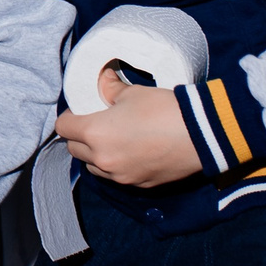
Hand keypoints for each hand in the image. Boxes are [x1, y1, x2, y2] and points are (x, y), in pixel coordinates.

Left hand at [55, 82, 203, 186]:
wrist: (202, 135)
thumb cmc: (163, 109)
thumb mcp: (133, 93)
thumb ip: (110, 89)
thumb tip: (102, 81)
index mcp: (95, 134)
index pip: (63, 128)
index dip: (69, 117)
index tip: (80, 111)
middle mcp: (103, 160)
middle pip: (75, 149)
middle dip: (80, 136)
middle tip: (96, 123)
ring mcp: (121, 176)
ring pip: (94, 167)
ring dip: (96, 154)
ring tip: (114, 139)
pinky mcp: (139, 184)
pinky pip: (116, 176)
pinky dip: (117, 165)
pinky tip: (132, 151)